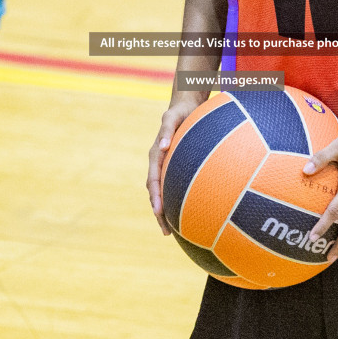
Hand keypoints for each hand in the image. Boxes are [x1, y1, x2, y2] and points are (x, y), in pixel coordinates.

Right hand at [146, 90, 209, 234]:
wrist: (185, 107)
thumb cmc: (180, 112)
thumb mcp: (172, 118)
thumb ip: (167, 131)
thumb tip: (164, 147)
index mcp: (156, 155)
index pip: (153, 180)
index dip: (155, 197)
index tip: (158, 212)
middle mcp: (158, 163)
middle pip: (155, 192)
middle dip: (158, 212)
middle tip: (166, 231)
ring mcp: (165, 167)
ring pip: (162, 192)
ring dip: (164, 211)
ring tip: (170, 230)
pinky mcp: (173, 168)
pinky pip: (171, 187)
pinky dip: (173, 200)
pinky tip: (184, 212)